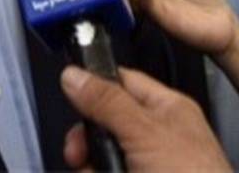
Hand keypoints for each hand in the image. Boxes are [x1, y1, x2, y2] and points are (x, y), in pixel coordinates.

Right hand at [61, 66, 228, 172]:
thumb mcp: (146, 134)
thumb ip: (108, 102)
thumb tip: (74, 75)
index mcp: (167, 110)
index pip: (123, 81)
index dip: (95, 86)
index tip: (70, 96)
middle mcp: (156, 137)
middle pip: (104, 124)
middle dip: (87, 140)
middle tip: (80, 153)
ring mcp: (147, 166)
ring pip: (102, 155)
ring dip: (90, 165)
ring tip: (94, 171)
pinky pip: (105, 171)